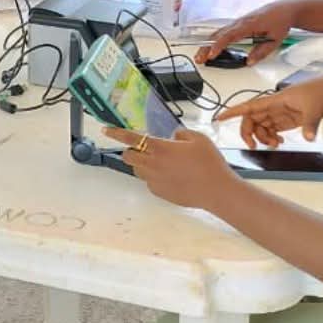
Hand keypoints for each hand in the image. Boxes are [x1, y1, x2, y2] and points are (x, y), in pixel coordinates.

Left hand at [103, 127, 240, 209]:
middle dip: (131, 150)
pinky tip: (171, 176)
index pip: (131, 138)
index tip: (105, 130)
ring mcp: (154, 180)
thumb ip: (181, 134)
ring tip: (162, 163)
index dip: (116, 133)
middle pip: (128, 156)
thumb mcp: (198, 139)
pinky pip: (149, 181)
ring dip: (142, 163)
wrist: (217, 190)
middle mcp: (152, 164)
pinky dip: (154, 176)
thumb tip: (172, 137)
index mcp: (160, 148)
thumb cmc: (210, 162)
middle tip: (144, 148)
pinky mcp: (159, 192)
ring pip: (137, 169)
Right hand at [196, 0, 299, 65]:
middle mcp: (240, 22)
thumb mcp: (275, 39)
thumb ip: (261, 52)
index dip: (218, 45)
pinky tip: (209, 48)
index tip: (211, 54)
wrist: (284, 9)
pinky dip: (214, 40)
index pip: (229, 35)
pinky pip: (223, 32)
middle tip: (199, 59)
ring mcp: (238, 22)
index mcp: (248, 25)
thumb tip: (249, 62)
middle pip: (218, 34)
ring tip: (200, 56)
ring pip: (218, 33)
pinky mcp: (238, 24)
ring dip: (208, 44)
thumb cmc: (280, 21)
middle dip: (206, 47)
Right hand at [215, 74, 322, 148]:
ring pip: (261, 126)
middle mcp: (274, 106)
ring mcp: (280, 113)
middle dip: (249, 133)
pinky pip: (271, 129)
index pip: (249, 106)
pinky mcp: (287, 118)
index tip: (220, 118)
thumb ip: (310, 125)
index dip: (233, 112)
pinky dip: (271, 137)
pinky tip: (279, 143)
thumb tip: (309, 138)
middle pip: (252, 120)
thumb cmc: (321, 92)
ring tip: (275, 145)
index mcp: (275, 100)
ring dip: (262, 137)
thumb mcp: (316, 109)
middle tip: (253, 146)